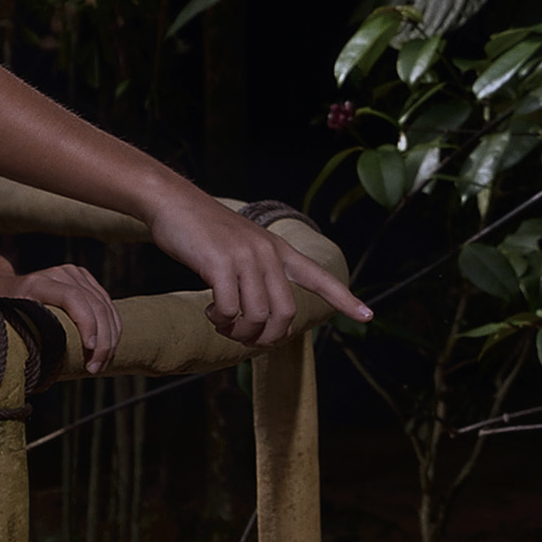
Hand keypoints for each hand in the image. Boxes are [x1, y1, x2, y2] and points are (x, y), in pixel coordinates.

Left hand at [12, 261, 120, 377]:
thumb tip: (37, 371)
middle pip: (95, 305)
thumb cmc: (3, 314)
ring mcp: (75, 274)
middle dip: (102, 341)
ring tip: (102, 363)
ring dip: (110, 338)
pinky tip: (109, 348)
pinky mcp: (86, 280)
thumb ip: (21, 340)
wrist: (3, 288)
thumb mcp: (6, 325)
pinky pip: (108, 305)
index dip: (86, 323)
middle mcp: (60, 274)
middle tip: (96, 368)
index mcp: (39, 283)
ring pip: (106, 307)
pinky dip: (112, 328)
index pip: (73, 298)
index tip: (90, 350)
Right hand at [154, 191, 371, 346]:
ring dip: (239, 332)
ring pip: (258, 316)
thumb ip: (258, 274)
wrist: (172, 202)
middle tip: (245, 339)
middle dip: (267, 337)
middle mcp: (268, 253)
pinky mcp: (220, 264)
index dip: (344, 299)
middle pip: (285, 313)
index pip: (320, 277)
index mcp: (278, 250)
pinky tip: (210, 314)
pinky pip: (230, 310)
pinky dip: (221, 321)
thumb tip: (265, 316)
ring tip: (223, 325)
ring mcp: (245, 257)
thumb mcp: (241, 246)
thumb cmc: (204, 232)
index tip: (368, 315)